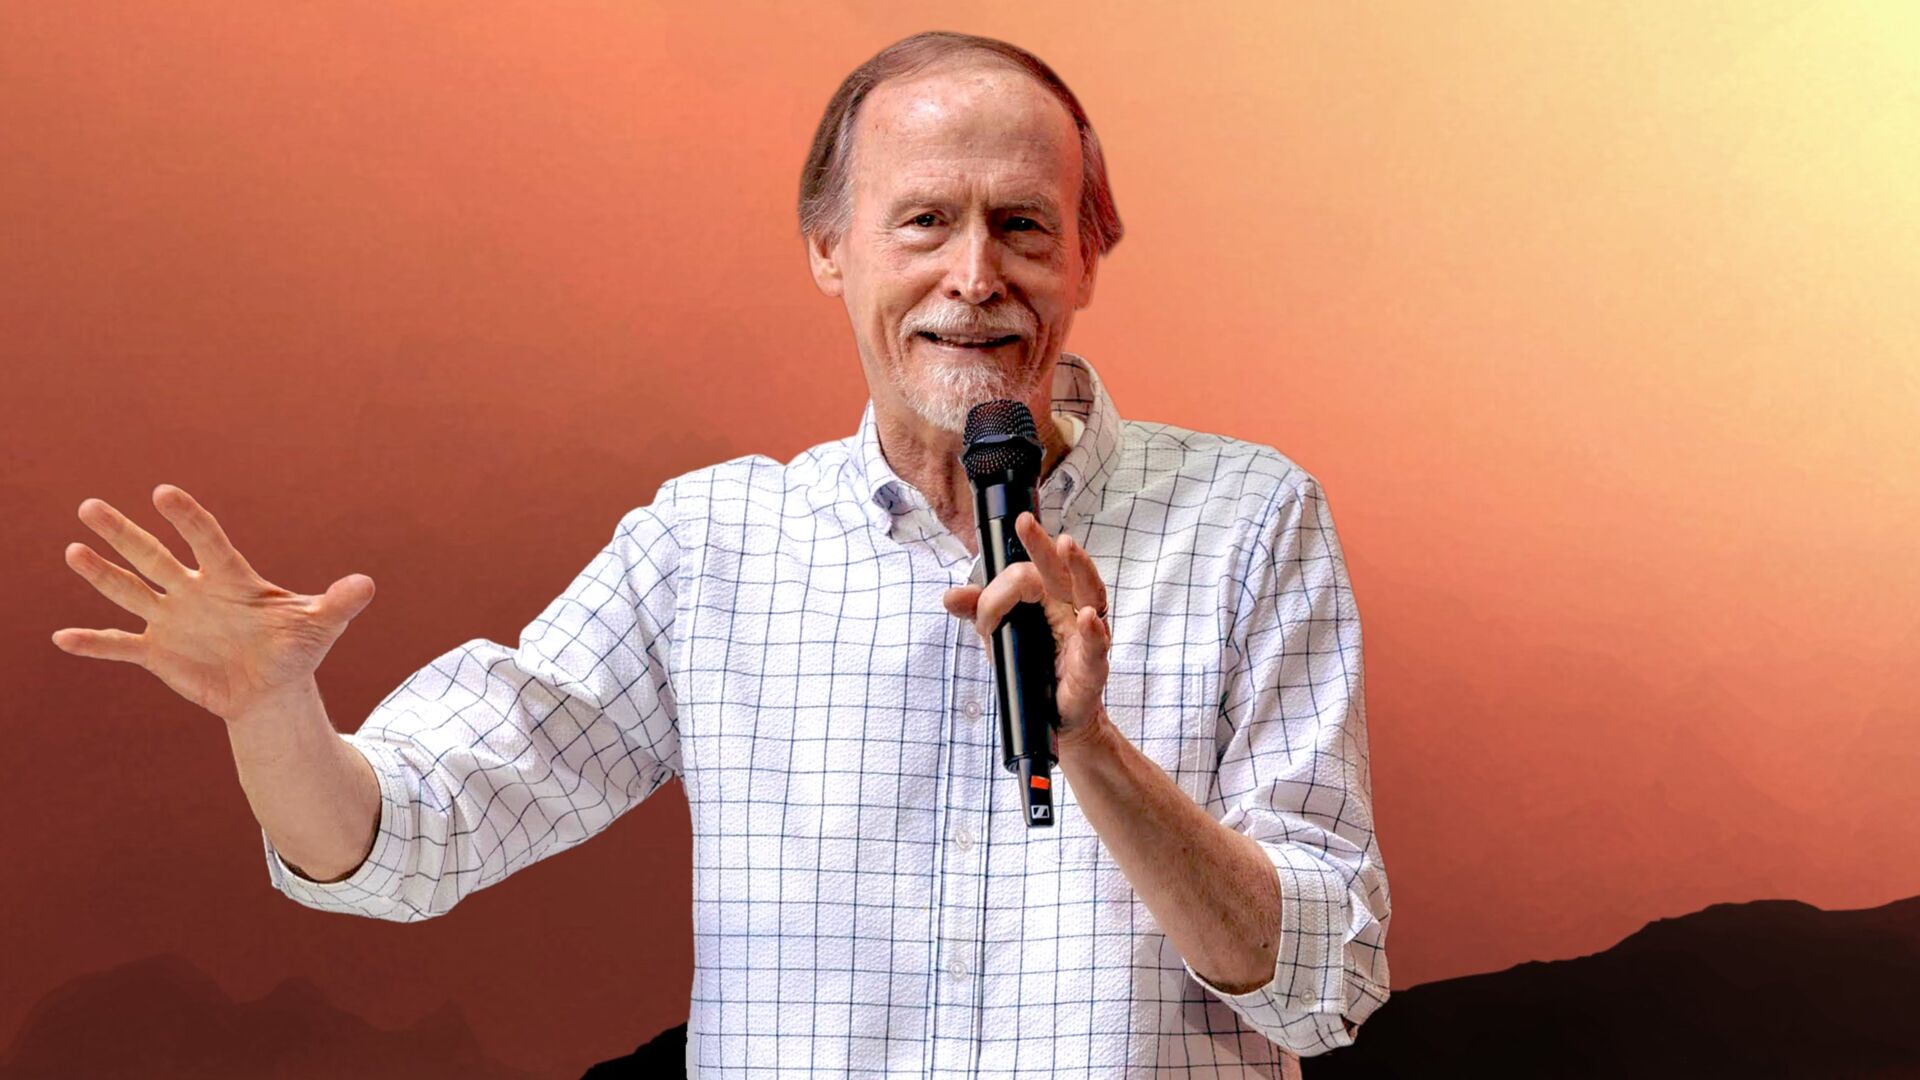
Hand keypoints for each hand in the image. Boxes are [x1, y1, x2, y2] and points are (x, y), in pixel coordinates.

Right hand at [51, 484, 375, 722]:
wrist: (272, 688)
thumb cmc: (296, 648)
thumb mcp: (320, 625)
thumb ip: (338, 603)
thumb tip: (368, 585)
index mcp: (230, 578)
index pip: (206, 539)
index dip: (187, 517)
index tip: (164, 493)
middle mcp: (193, 591)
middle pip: (154, 556)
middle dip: (124, 534)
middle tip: (91, 507)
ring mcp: (172, 620)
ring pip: (130, 590)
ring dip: (101, 574)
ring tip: (73, 550)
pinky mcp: (158, 653)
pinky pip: (120, 645)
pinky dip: (94, 643)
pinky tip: (63, 638)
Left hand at [941, 511, 1111, 739]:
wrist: (1054, 715)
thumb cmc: (1035, 667)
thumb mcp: (1000, 636)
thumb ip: (979, 612)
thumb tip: (950, 596)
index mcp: (1049, 597)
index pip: (1027, 574)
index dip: (998, 591)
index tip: (983, 619)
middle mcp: (1070, 607)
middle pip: (1060, 569)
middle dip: (1042, 545)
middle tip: (1025, 523)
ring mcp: (1085, 634)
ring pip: (1089, 592)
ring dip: (1078, 568)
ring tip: (1066, 546)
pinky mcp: (1093, 665)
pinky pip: (1097, 645)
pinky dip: (1094, 631)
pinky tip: (1087, 618)